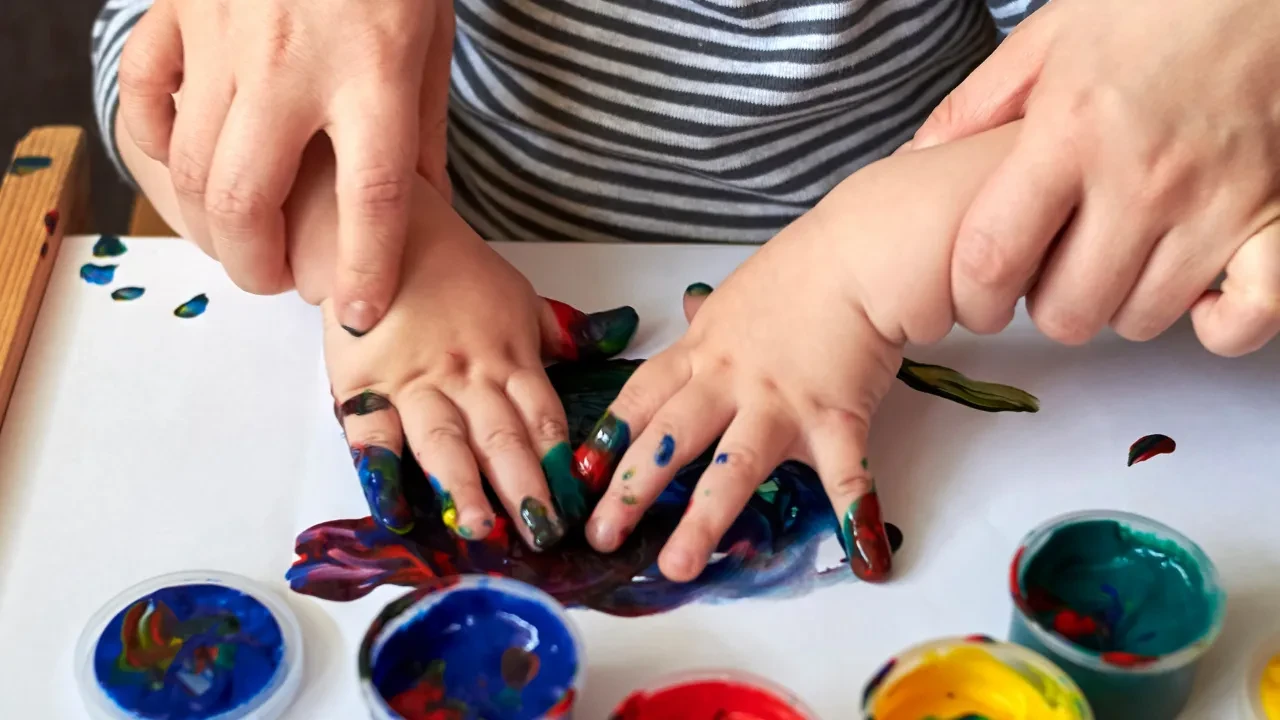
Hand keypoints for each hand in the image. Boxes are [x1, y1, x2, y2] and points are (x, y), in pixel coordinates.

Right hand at [119, 0, 453, 333]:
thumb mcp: (431, 43)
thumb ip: (424, 135)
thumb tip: (429, 217)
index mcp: (374, 72)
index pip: (373, 201)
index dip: (363, 272)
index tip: (356, 313)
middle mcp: (292, 64)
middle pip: (250, 199)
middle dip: (258, 265)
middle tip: (279, 280)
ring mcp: (225, 39)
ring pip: (187, 166)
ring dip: (207, 225)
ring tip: (240, 243)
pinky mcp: (179, 14)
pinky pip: (142, 95)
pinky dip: (150, 144)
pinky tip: (182, 166)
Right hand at [326, 188, 637, 548]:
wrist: (378, 228)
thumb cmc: (450, 267)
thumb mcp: (516, 295)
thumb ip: (557, 333)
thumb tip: (616, 337)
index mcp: (510, 358)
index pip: (543, 417)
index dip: (561, 463)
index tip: (580, 506)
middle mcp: (468, 375)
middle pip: (501, 436)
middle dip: (523, 487)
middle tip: (541, 531)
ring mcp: (415, 382)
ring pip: (443, 438)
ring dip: (461, 485)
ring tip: (479, 527)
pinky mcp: (364, 384)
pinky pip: (373, 433)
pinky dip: (381, 471)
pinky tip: (395, 510)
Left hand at [574, 212, 921, 583]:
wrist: (860, 256)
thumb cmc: (801, 272)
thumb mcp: (736, 294)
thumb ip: (709, 321)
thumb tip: (687, 309)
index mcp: (701, 353)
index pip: (640, 401)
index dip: (606, 442)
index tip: (577, 479)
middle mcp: (730, 382)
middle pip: (669, 440)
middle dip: (630, 492)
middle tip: (600, 537)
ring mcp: (779, 403)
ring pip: (733, 466)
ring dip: (704, 521)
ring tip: (678, 568)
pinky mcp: (835, 417)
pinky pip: (844, 471)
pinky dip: (854, 513)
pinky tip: (859, 555)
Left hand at [911, 0, 1279, 353]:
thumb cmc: (1161, 5)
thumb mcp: (1053, 35)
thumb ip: (978, 104)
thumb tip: (916, 155)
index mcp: (1070, 133)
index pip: (992, 258)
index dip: (975, 294)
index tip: (981, 293)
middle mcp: (1142, 177)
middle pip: (1068, 311)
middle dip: (1048, 303)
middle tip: (1058, 268)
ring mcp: (1215, 202)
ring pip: (1141, 319)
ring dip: (1121, 305)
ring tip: (1123, 260)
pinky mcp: (1278, 216)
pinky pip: (1246, 317)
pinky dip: (1219, 321)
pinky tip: (1199, 292)